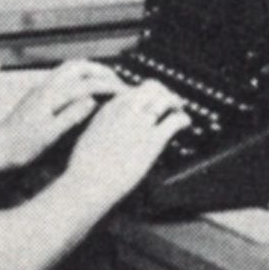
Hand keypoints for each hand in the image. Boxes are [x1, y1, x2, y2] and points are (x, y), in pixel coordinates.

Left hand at [0, 60, 128, 171]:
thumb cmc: (20, 147)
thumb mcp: (48, 136)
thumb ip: (70, 116)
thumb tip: (91, 100)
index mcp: (50, 95)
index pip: (86, 83)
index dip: (108, 85)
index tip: (125, 93)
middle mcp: (44, 87)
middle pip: (77, 66)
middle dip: (100, 70)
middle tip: (118, 82)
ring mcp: (39, 89)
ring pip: (68, 69)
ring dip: (89, 72)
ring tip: (105, 83)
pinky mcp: (36, 96)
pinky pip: (62, 78)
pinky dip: (79, 78)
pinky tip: (84, 92)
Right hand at [65, 80, 189, 201]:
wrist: (87, 182)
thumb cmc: (84, 165)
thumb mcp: (89, 133)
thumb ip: (103, 123)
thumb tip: (110, 125)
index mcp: (110, 107)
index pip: (134, 89)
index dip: (147, 93)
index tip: (152, 99)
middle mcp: (126, 109)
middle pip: (152, 87)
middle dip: (164, 92)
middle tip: (170, 101)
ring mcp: (140, 123)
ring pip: (166, 99)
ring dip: (176, 102)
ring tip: (179, 109)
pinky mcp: (153, 140)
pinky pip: (174, 121)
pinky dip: (183, 119)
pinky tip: (185, 123)